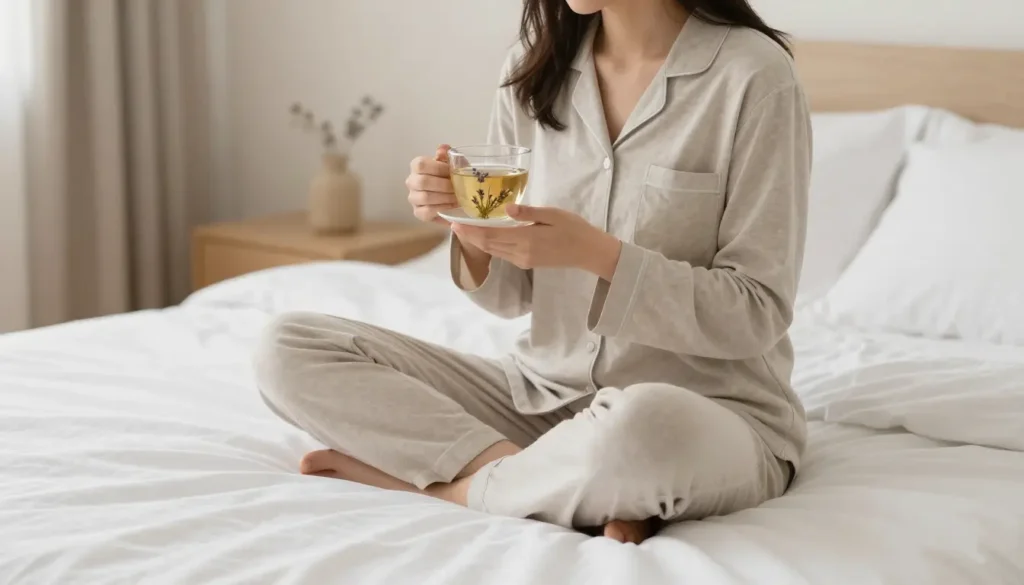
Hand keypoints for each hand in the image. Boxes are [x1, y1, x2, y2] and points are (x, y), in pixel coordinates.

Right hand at [407, 144, 457, 223]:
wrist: (453, 195)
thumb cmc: (451, 176)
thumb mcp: (453, 163)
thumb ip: (448, 155)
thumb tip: (444, 148)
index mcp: (417, 166)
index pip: (421, 165)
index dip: (438, 168)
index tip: (452, 172)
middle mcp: (411, 181)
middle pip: (422, 182)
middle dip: (443, 185)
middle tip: (457, 188)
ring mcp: (413, 198)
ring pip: (424, 197)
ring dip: (444, 198)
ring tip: (457, 198)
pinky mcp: (418, 212)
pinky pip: (426, 212)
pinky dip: (442, 209)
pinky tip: (452, 207)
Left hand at [450, 204, 622, 279]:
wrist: (588, 252)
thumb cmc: (574, 229)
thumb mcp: (553, 214)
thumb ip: (528, 212)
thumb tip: (507, 209)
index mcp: (526, 239)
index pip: (491, 235)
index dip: (471, 230)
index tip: (456, 223)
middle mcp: (521, 253)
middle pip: (488, 245)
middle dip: (469, 236)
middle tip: (453, 225)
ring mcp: (523, 260)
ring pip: (494, 251)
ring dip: (478, 242)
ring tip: (464, 231)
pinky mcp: (527, 262)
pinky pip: (503, 254)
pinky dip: (490, 245)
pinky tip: (485, 237)